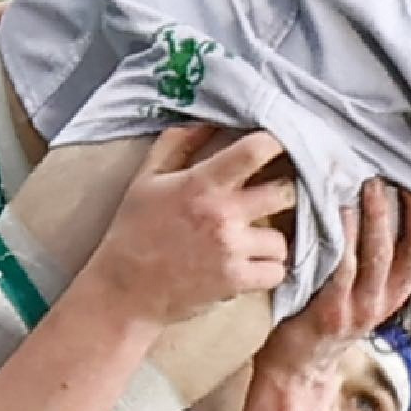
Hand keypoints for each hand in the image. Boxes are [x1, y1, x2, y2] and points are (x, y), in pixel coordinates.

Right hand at [83, 128, 297, 325]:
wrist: (124, 291)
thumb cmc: (134, 232)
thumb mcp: (147, 179)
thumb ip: (178, 144)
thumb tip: (209, 119)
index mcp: (201, 183)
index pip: (255, 150)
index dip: (277, 142)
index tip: (283, 145)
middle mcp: (221, 213)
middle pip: (286, 191)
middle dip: (285, 193)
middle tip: (275, 198)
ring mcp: (231, 249)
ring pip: (283, 237)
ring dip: (273, 240)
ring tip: (256, 241)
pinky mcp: (235, 280)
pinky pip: (277, 271)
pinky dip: (270, 270)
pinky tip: (254, 266)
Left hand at [260, 181, 410, 382]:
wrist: (301, 365)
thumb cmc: (330, 310)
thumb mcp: (369, 286)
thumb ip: (383, 253)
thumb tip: (388, 192)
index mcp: (403, 285)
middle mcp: (391, 295)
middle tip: (396, 174)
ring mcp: (363, 306)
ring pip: (383, 253)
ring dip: (378, 214)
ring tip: (370, 183)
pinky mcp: (332, 312)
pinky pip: (343, 269)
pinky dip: (344, 237)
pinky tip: (338, 211)